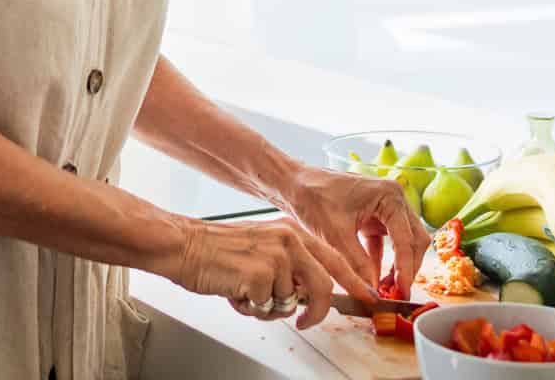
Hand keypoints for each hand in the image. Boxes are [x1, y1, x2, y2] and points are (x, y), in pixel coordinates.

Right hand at [169, 216, 372, 330]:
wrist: (186, 246)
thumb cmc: (219, 251)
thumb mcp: (265, 248)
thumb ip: (290, 266)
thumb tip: (305, 294)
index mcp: (293, 231)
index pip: (335, 259)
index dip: (354, 282)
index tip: (368, 298)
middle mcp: (289, 239)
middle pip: (322, 286)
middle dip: (316, 312)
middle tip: (306, 323)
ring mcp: (277, 256)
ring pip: (289, 303)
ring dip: (268, 307)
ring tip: (245, 291)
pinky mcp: (261, 274)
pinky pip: (267, 308)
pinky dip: (251, 308)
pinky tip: (236, 291)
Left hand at [280, 165, 429, 299]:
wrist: (294, 184)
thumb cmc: (313, 199)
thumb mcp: (336, 235)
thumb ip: (357, 264)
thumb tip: (372, 292)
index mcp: (389, 196)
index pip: (406, 240)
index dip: (405, 270)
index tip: (402, 293)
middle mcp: (394, 199)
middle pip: (414, 240)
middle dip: (407, 269)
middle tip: (396, 295)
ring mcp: (386, 208)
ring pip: (404, 243)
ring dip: (397, 267)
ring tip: (386, 291)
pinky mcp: (375, 218)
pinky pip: (386, 243)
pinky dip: (382, 261)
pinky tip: (373, 281)